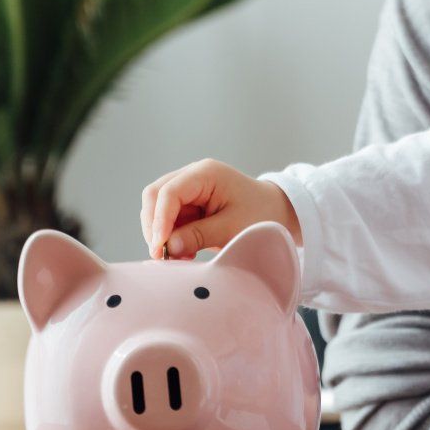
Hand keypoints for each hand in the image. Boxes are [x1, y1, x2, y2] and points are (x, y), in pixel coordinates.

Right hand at [139, 158, 301, 259]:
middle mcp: (192, 176)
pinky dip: (169, 237)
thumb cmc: (260, 215)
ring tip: (179, 256)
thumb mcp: (232, 227)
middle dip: (154, 226)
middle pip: (155, 196)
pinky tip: (184, 252)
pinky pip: (166, 219)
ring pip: (156, 208)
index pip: (169, 192)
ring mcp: (187, 189)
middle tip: (162, 255)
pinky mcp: (186, 204)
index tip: (160, 247)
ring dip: (161, 234)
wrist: (275, 212)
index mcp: (206, 173)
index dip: (159, 220)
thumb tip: (169, 247)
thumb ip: (199, 235)